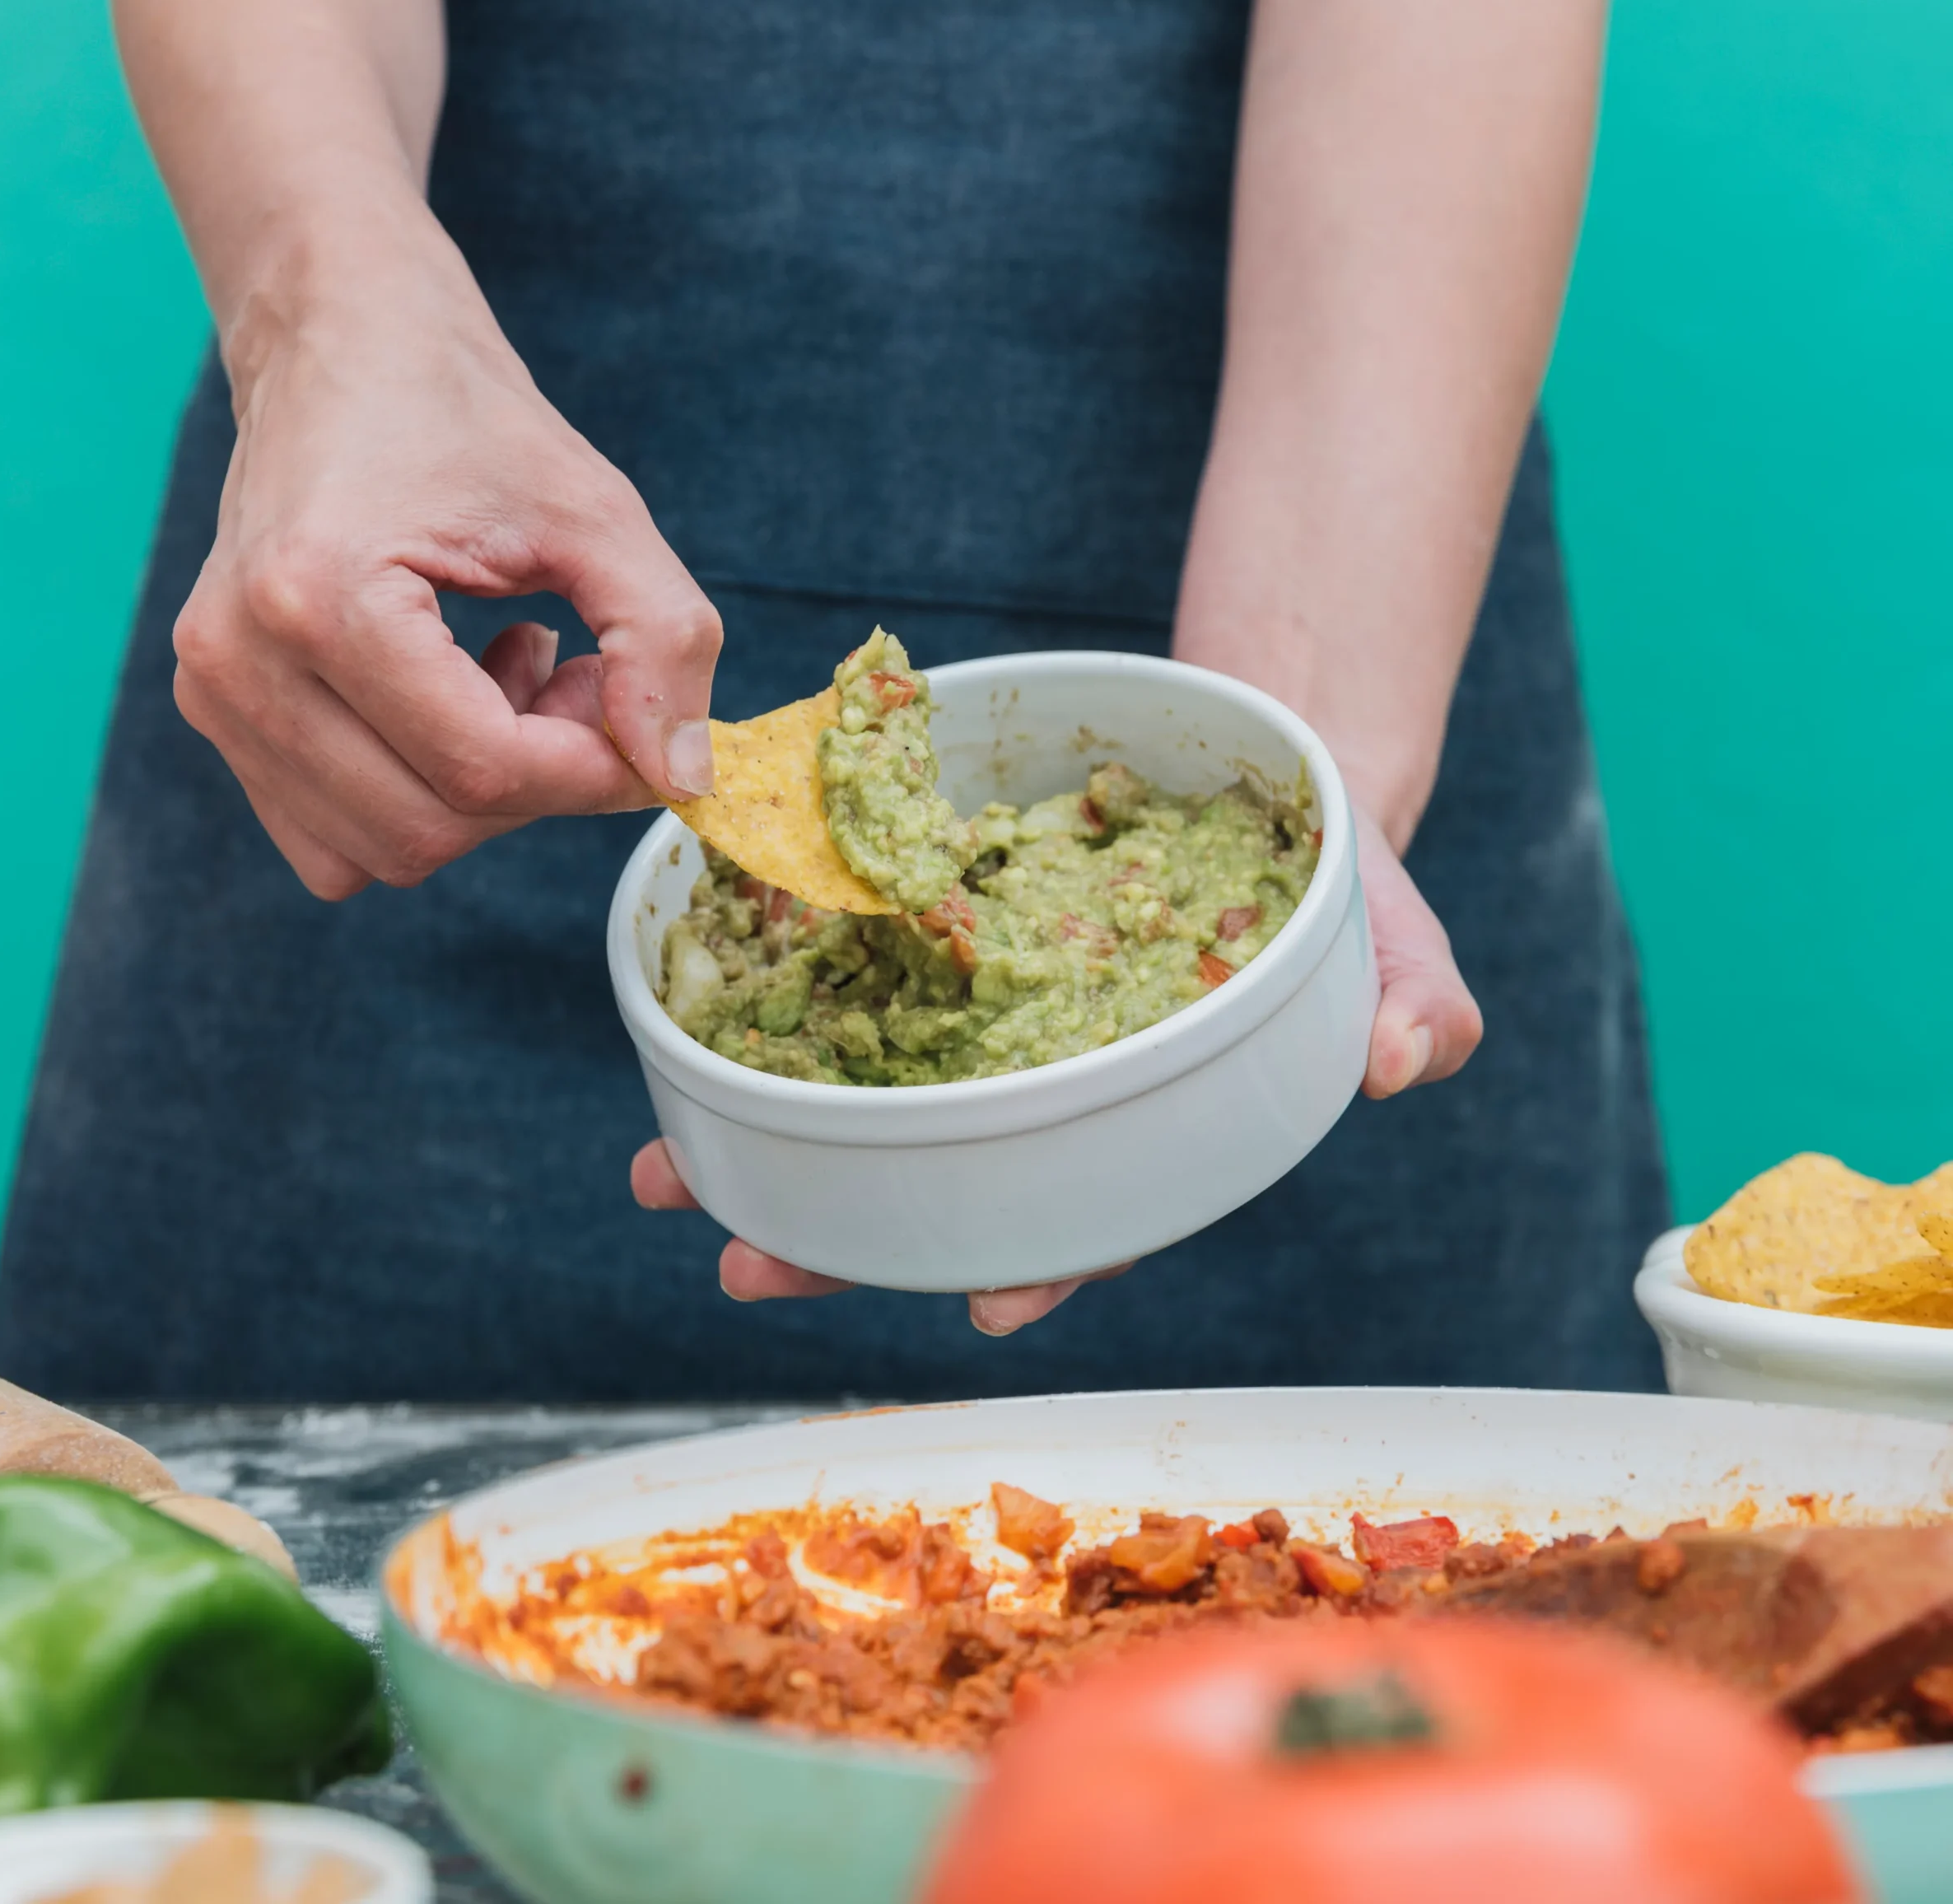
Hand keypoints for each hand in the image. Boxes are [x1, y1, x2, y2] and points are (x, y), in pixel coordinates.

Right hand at [172, 233, 721, 898]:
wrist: (342, 349)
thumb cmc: (465, 420)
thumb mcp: (598, 513)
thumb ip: (663, 644)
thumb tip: (681, 781)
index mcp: (320, 596)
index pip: (484, 771)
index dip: (593, 773)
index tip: (642, 725)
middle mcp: (241, 659)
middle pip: (431, 829)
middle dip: (537, 781)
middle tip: (575, 677)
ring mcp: (215, 695)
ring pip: (387, 851)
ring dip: (480, 794)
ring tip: (507, 677)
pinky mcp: (217, 716)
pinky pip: (336, 841)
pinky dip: (417, 800)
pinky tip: (448, 702)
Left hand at [630, 807, 1477, 1330]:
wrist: (1254, 773)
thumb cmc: (1323, 881)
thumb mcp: (1390, 932)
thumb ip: (1415, 998)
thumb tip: (1402, 1055)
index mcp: (1152, 1119)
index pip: (1099, 1214)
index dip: (1046, 1266)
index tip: (986, 1304)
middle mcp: (1048, 1091)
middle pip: (944, 1185)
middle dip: (843, 1238)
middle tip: (745, 1265)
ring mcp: (983, 1023)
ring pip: (865, 1105)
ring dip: (763, 1144)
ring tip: (662, 1173)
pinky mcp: (932, 941)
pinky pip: (841, 986)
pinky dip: (765, 1016)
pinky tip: (687, 1031)